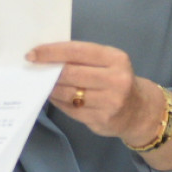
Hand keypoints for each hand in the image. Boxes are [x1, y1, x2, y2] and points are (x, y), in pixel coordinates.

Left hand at [25, 40, 157, 142]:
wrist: (139, 111)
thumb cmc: (117, 80)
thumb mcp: (108, 63)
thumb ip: (83, 58)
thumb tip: (46, 56)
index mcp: (116, 59)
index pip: (77, 51)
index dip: (51, 52)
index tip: (32, 54)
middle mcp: (116, 80)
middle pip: (70, 73)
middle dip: (48, 71)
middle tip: (34, 69)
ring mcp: (110, 102)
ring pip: (68, 93)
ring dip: (51, 88)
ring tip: (43, 83)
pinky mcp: (102, 119)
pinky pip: (71, 109)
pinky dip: (58, 102)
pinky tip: (54, 96)